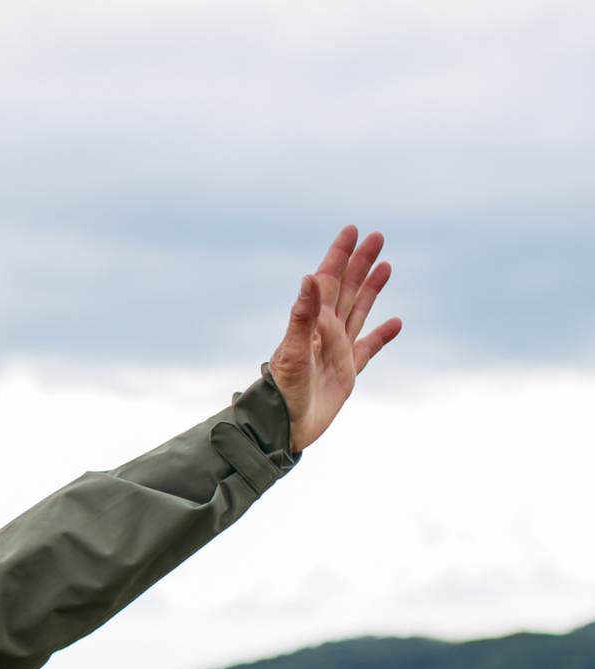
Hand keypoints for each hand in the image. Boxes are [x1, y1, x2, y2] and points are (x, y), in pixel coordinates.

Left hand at [270, 225, 402, 450]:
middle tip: (377, 237)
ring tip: (386, 265)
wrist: (284, 428)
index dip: (338, 256)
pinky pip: (369, 348)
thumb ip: (302, 316)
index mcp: (312, 323)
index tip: (351, 230)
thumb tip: (309, 277)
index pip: (326, 281)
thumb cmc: (282, 392)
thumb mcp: (293, 351)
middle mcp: (325, 333)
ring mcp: (337, 351)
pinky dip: (382, 334)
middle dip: (359, 263)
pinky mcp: (347, 372)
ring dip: (371, 288)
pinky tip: (396, 322)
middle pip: (346, 289)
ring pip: (358, 311)